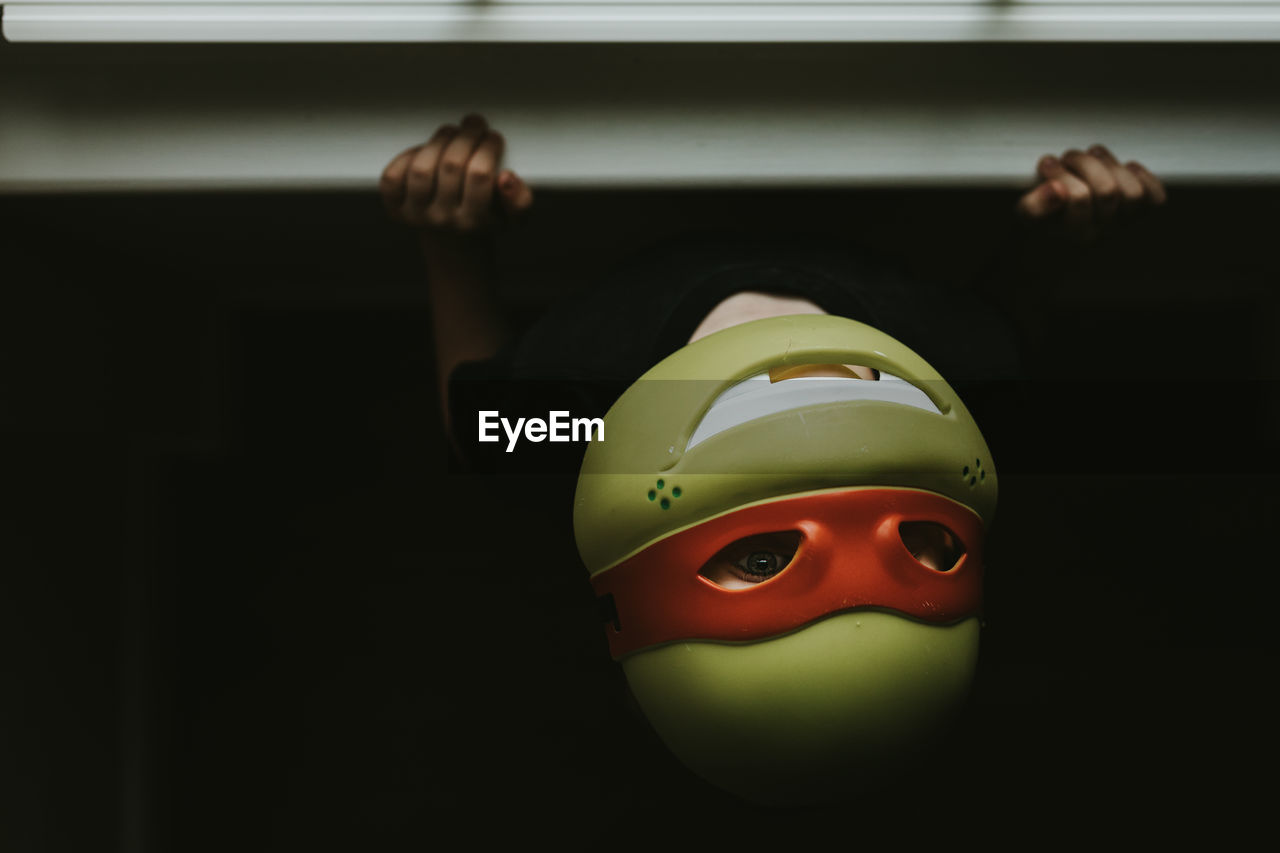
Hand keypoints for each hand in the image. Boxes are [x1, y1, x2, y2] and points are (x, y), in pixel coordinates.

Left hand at [379, 114, 533, 233]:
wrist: (453, 245)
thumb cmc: (485, 220)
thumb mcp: (513, 218)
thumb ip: (520, 200)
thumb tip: (506, 177)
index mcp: (473, 222)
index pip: (480, 175)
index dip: (488, 147)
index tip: (493, 136)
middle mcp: (442, 221)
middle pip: (451, 166)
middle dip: (466, 136)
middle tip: (474, 124)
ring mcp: (415, 215)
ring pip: (422, 168)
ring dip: (438, 141)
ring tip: (452, 132)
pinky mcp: (395, 208)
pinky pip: (393, 177)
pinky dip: (406, 158)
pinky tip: (425, 152)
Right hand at [1015, 144, 1165, 242]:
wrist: (1059, 238)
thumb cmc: (1044, 220)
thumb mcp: (1027, 214)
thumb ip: (1035, 204)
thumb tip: (1056, 189)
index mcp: (1075, 234)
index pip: (1079, 198)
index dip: (1061, 173)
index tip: (1048, 164)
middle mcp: (1103, 233)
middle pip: (1107, 191)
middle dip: (1084, 164)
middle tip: (1068, 157)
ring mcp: (1124, 223)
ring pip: (1133, 193)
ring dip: (1112, 166)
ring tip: (1093, 158)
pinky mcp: (1141, 213)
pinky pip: (1155, 198)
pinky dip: (1142, 178)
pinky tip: (1121, 171)